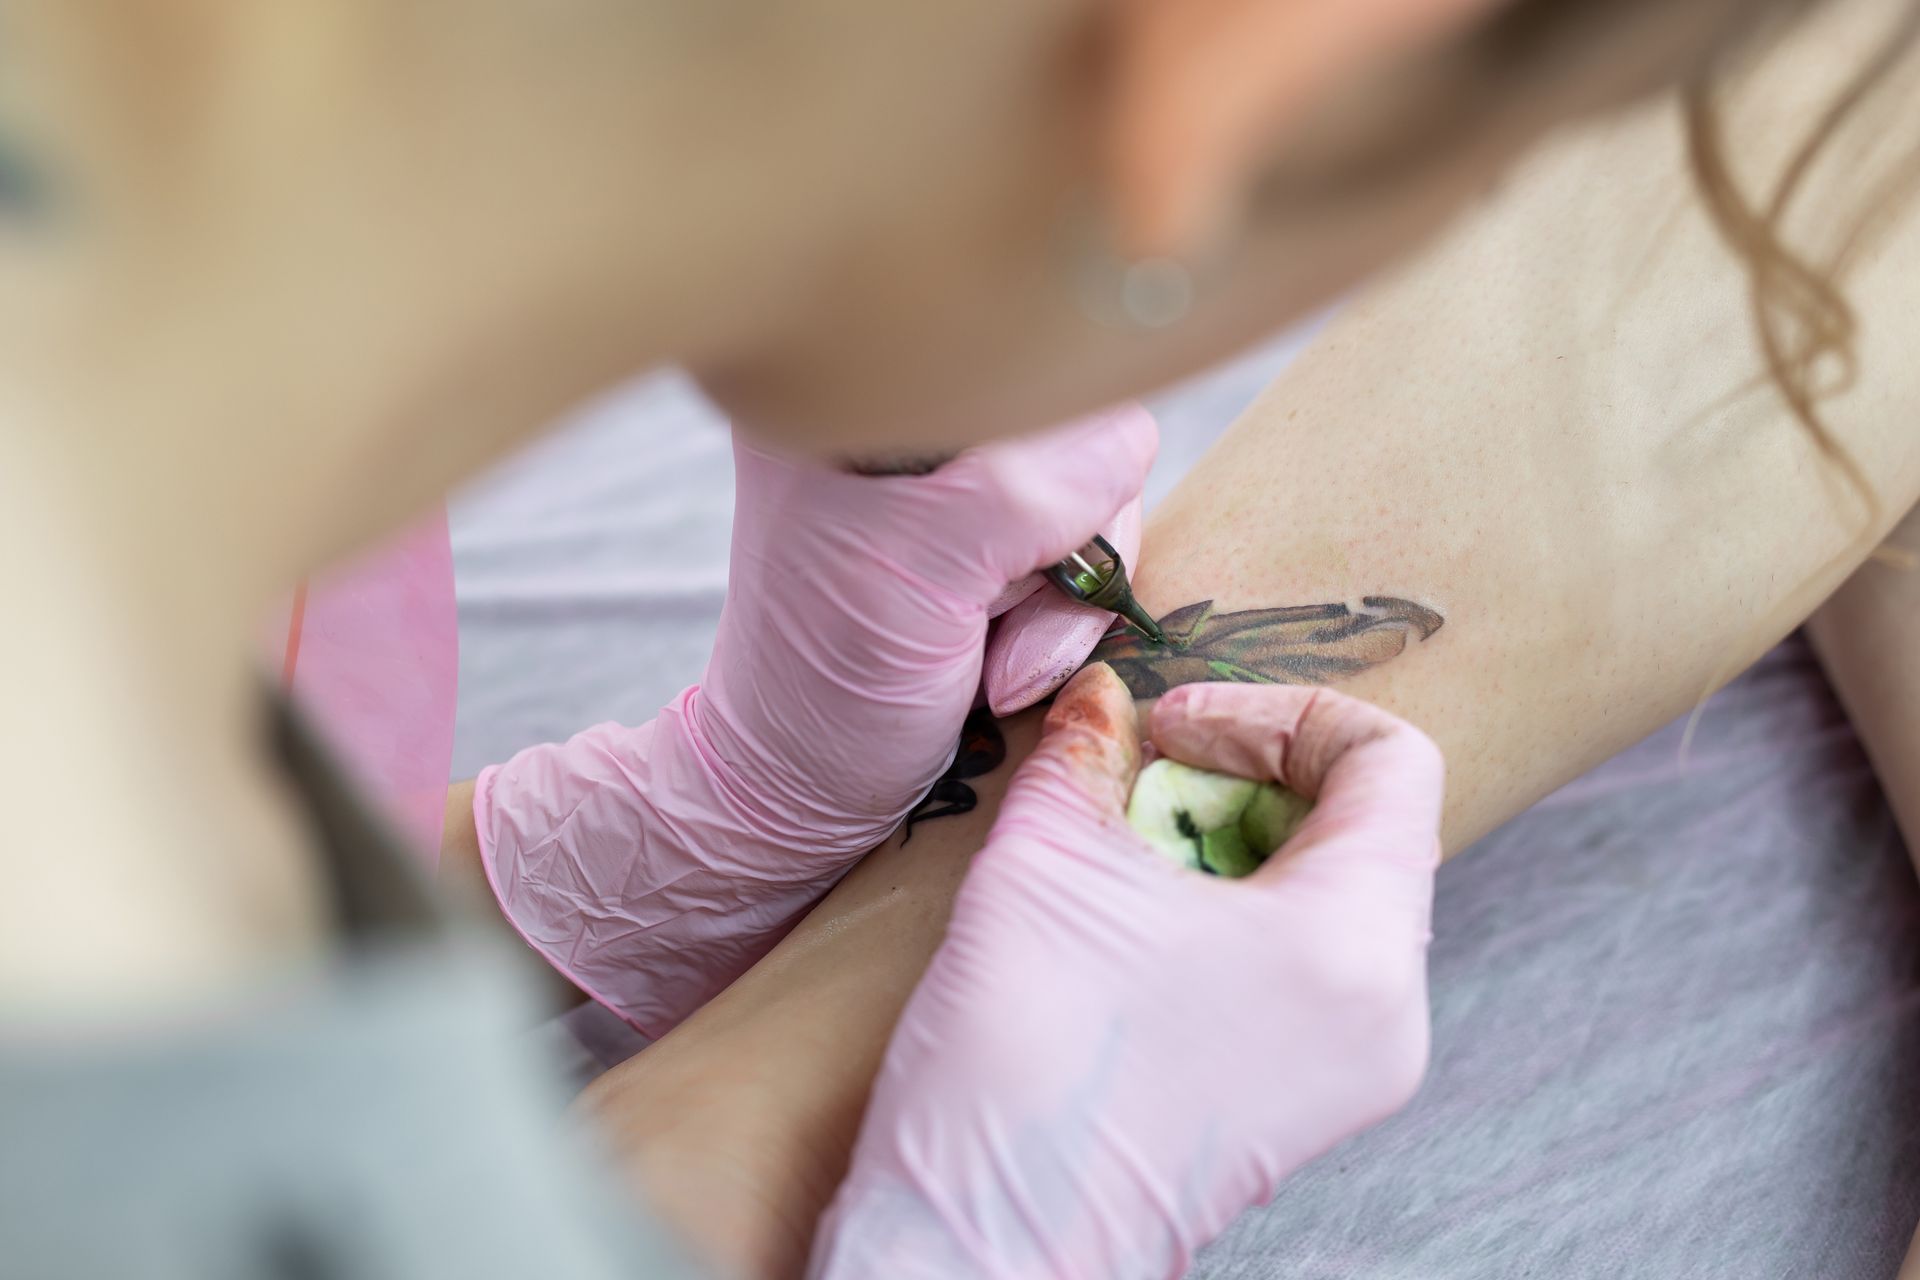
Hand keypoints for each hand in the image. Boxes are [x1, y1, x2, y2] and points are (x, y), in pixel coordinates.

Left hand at [473, 409, 1155, 1034]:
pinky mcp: (995, 541)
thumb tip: (1125, 447)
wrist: (800, 793)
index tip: (988, 562)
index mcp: (859, 387)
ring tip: (986, 662)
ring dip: (1061, 601)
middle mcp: (911, 413)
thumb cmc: (825, 687)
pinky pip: (1090, 554)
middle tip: (980, 623)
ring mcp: (958, 482)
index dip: (1045, 465)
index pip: (1030, 366)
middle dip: (1058, 545)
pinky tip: (996, 666)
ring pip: (1098, 501)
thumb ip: (1024, 490)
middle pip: (1078, 433)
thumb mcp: (916, 573)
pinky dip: (1062, 622)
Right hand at [810, 664, 1443, 1279]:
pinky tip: (1135, 922)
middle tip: (1141, 780)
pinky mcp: (1303, 1102)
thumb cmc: (1026, 1067)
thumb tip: (1100, 700)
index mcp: (1357, 944)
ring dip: (1235, 843)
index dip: (1276, 713)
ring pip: (1334, 897)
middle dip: (1248, 777)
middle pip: (1365, 828)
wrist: (983, 1245)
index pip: (1389, 762)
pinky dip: (1235, 913)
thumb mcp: (1046, 864)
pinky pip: (1307, 966)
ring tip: (1127, 853)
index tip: (1173, 729)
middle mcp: (1387, 1013)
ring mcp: (1353, 1069)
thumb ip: (1086, 754)